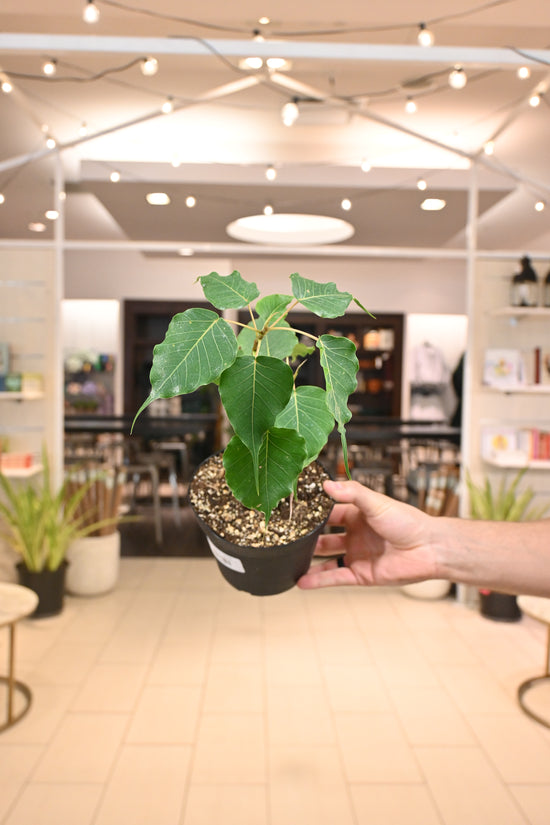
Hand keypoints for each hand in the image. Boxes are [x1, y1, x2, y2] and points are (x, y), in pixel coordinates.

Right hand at [298, 479, 439, 588]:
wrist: (429, 549)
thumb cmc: (408, 522)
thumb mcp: (377, 502)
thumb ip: (352, 493)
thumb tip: (328, 484)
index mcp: (358, 514)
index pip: (330, 511)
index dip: (313, 511)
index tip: (293, 509)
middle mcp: (355, 534)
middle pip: (324, 535)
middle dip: (307, 537)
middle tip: (286, 536)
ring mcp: (357, 555)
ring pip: (326, 558)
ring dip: (308, 560)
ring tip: (288, 559)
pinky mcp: (361, 574)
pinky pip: (335, 577)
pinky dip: (318, 580)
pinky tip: (302, 581)